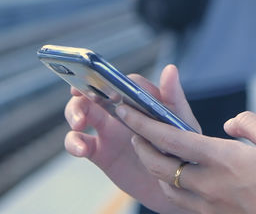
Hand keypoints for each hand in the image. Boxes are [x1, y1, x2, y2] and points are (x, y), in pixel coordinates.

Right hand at [64, 65, 200, 212]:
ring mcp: (108, 131)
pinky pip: (78, 142)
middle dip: (82, 90)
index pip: (121, 81)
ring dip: (73, 112)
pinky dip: (74, 142)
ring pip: (81, 112)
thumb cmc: (182, 152)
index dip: (109, 76)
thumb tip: (170, 69)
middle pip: (94, 92)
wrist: (174, 186)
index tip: (99, 79)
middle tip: (77, 94)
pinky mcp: (99, 152)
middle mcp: (121, 111)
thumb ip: (173, 98)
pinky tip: (81, 149)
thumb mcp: (182, 125)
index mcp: (139, 100)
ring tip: (78, 124)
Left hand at [122, 103, 255, 213]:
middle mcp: (208, 183)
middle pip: (158, 164)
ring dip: (153, 165)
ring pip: (165, 184)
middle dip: (140, 144)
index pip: (170, 138)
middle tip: (134, 128)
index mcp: (222, 159)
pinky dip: (170, 184)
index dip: (143, 122)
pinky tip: (176, 175)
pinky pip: (180, 200)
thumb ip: (249, 124)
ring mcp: (208, 205)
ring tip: (152, 149)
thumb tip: (229, 123)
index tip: (127, 109)